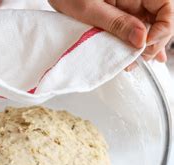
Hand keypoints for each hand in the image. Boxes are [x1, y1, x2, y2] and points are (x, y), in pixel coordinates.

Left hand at [48, 0, 172, 62]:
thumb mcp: (91, 9)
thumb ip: (117, 22)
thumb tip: (140, 40)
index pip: (166, 7)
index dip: (163, 28)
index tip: (145, 45)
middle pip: (158, 20)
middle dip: (152, 42)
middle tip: (137, 59)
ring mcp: (129, 7)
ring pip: (147, 27)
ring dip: (143, 47)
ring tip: (134, 63)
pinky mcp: (120, 15)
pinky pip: (133, 29)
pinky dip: (134, 43)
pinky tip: (137, 55)